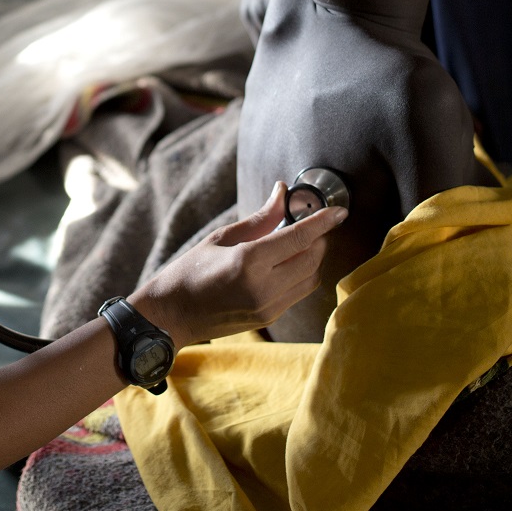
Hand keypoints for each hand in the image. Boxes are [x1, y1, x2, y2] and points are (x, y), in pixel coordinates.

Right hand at [131, 181, 346, 346]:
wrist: (172, 315)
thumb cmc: (189, 271)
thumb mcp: (222, 238)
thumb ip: (260, 218)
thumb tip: (282, 193)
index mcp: (248, 262)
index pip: (299, 238)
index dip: (322, 222)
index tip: (339, 211)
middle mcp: (263, 287)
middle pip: (312, 258)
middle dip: (319, 238)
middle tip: (311, 222)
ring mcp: (269, 306)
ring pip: (311, 277)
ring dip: (313, 257)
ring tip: (300, 241)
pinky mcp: (270, 317)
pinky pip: (300, 291)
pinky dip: (303, 273)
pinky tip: (289, 261)